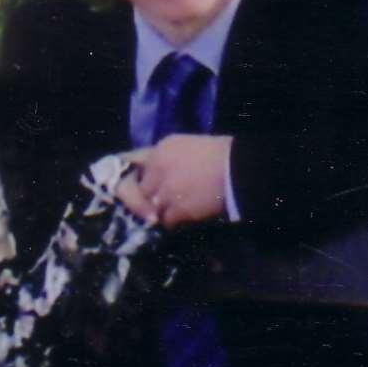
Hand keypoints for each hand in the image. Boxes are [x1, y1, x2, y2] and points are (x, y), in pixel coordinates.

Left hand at [118, 135, 232, 228]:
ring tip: (172, 210)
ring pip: (149, 208)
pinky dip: (173, 222)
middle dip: (145, 197)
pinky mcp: (178, 209)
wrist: (238, 169)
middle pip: (137, 190)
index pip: (129, 163)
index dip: (134, 176)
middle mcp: (157, 169)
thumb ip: (164, 157)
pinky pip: (166, 221)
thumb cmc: (218, 154)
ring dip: (159, 210)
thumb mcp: (185, 145)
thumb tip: (152, 170)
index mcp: (159, 150)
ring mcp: (166, 191)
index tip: (136, 184)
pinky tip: (182, 218)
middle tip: (155, 202)